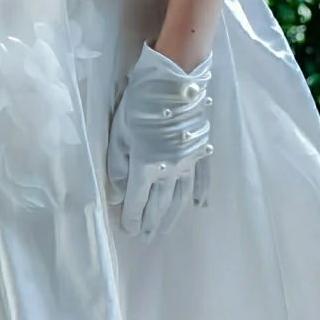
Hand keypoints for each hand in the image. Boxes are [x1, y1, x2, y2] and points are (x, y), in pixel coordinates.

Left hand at [106, 42, 212, 241]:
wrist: (176, 80)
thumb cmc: (141, 104)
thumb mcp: (120, 133)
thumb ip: (118, 167)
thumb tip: (117, 195)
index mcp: (146, 166)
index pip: (137, 200)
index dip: (132, 217)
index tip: (128, 230)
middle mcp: (170, 170)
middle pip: (160, 203)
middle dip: (151, 222)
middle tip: (146, 238)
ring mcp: (189, 162)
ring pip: (181, 196)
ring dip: (172, 216)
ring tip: (165, 229)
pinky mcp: (200, 151)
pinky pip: (202, 179)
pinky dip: (201, 194)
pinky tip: (199, 206)